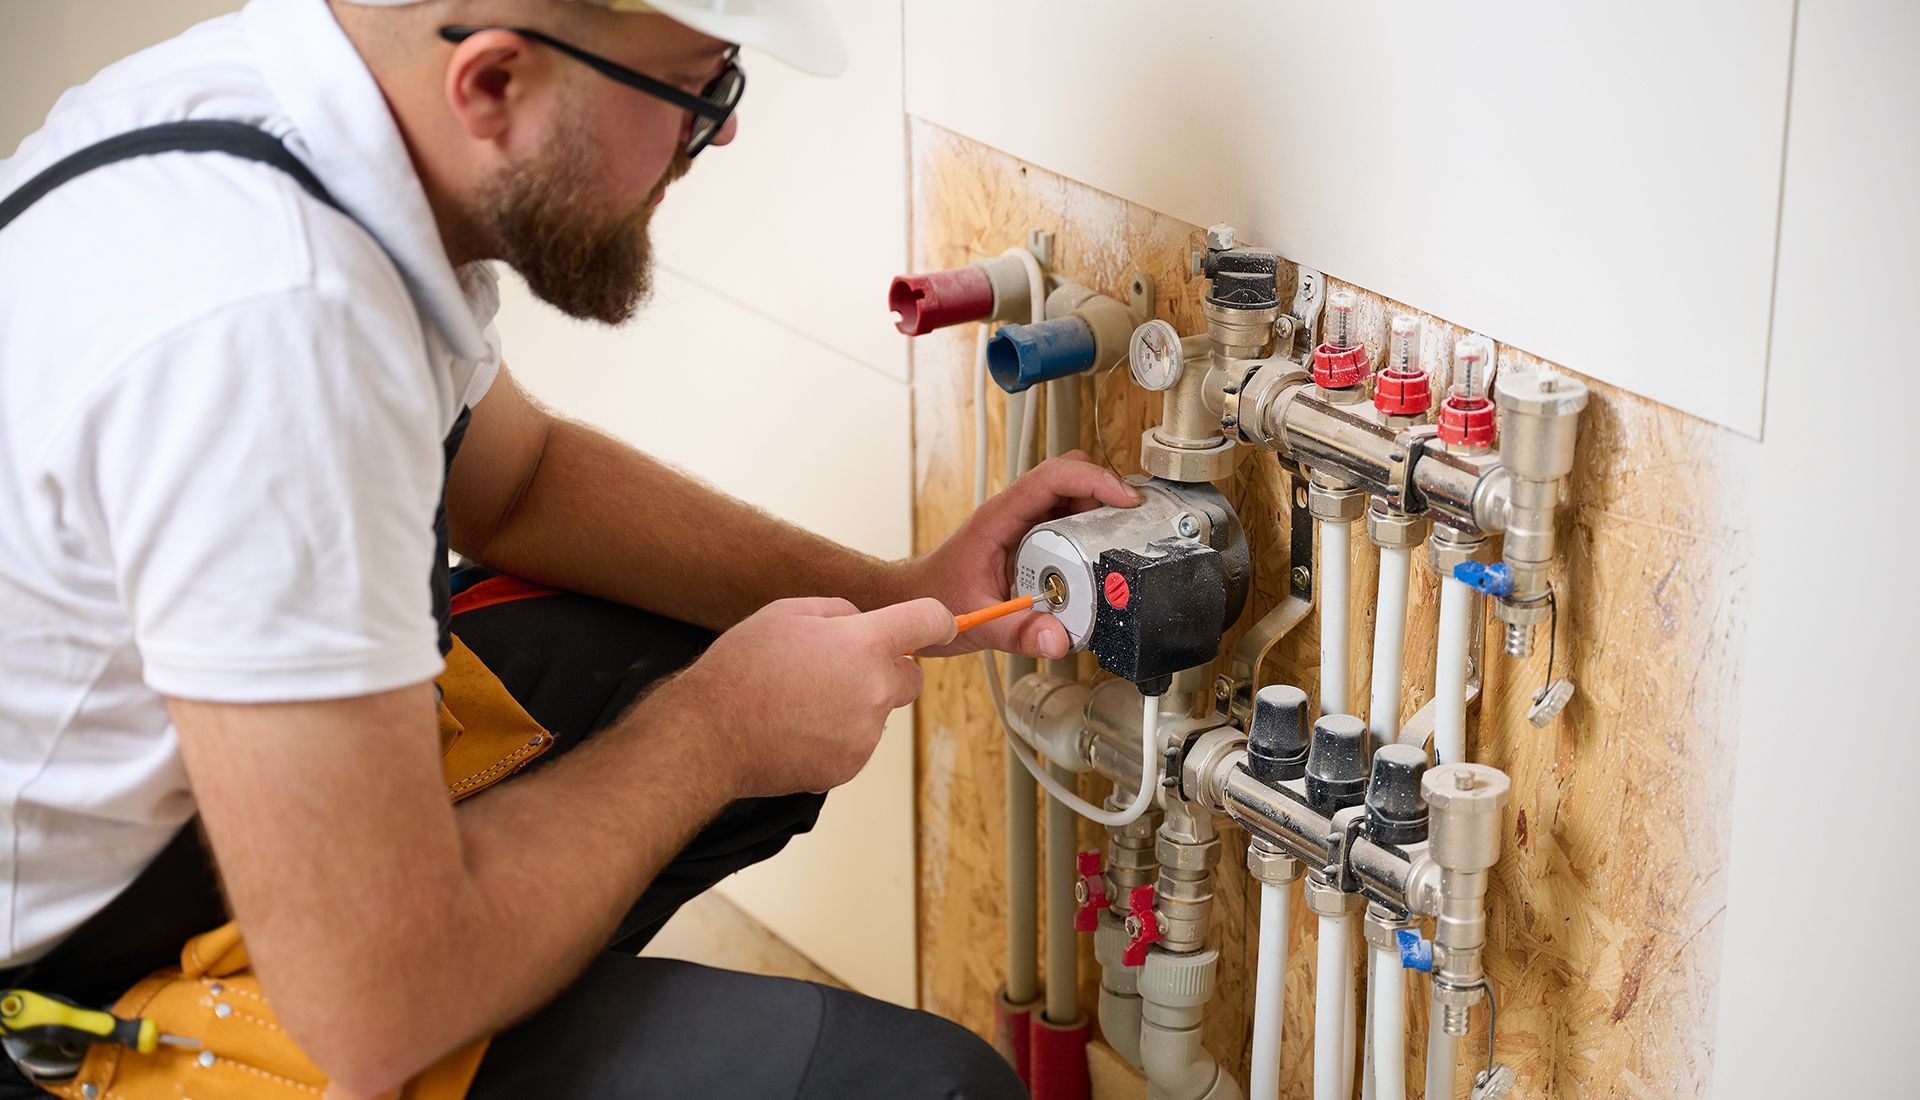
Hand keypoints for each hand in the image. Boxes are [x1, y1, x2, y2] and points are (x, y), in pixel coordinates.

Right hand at [650, 596, 955, 798]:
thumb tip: (862, 623)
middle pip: (913, 677)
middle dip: (890, 669)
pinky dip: (838, 736)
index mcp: (863, 645)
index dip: (938, 620)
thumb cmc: (742, 670)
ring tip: (803, 701)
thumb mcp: (787, 613)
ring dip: (857, 705)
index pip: (929, 622)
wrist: (710, 735)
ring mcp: (864, 734)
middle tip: (843, 668)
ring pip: (880, 712)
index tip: (941, 625)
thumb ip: (839, 611)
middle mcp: (874, 690)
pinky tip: (798, 728)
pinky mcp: (850, 766)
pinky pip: (858, 743)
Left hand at [902, 451, 1139, 659]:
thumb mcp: (977, 621)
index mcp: (999, 518)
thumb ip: (1017, 633)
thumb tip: (1057, 640)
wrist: (910, 600)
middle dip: (1104, 490)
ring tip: (1123, 537)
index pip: (1051, 477)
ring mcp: (1020, 521)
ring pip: (1070, 495)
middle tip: (1132, 521)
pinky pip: (1064, 519)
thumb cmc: (932, 599)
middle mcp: (1012, 512)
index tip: (1124, 500)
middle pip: (1068, 476)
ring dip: (1100, 509)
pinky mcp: (1026, 536)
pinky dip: (1088, 528)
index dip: (1093, 480)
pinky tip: (1100, 555)